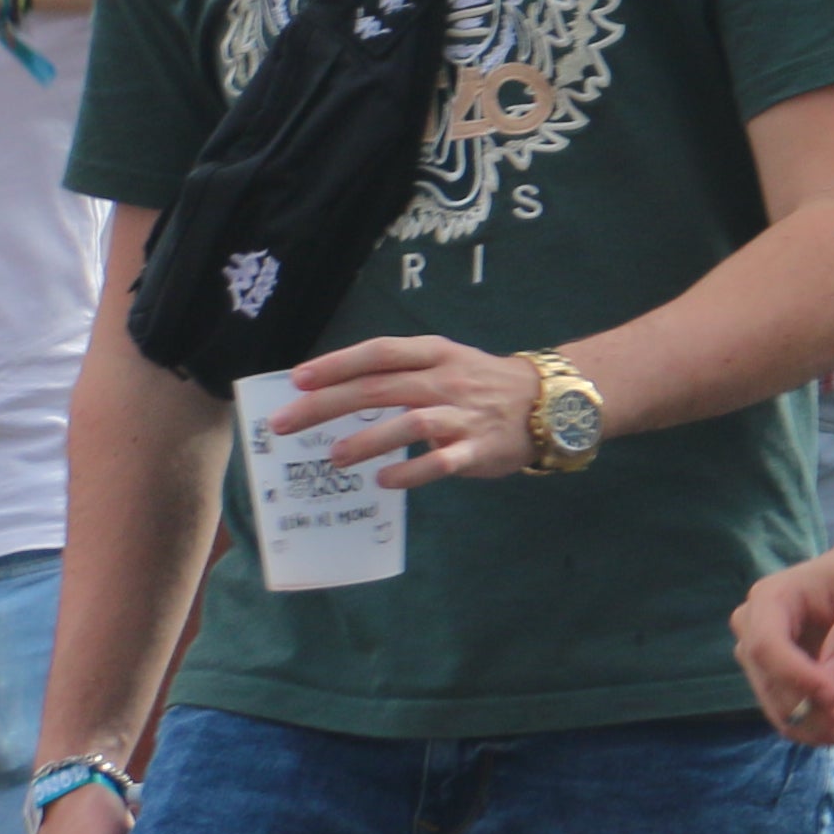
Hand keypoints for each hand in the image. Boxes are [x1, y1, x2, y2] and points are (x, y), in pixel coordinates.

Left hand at [267, 335, 545, 486]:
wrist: (549, 401)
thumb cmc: (480, 383)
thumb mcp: (445, 363)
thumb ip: (398, 375)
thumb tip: (331, 395)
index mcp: (435, 354)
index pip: (381, 352)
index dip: (338, 364)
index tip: (297, 379)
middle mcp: (446, 380)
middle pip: (381, 387)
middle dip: (328, 404)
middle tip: (285, 424)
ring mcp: (463, 415)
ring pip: (411, 422)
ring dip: (368, 439)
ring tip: (333, 457)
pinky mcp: (478, 449)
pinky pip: (442, 462)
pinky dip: (411, 472)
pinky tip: (385, 480)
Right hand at [733, 550, 833, 749]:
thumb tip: (830, 691)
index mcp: (769, 599)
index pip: (768, 647)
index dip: (796, 677)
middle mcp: (753, 630)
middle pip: (773, 686)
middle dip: (816, 715)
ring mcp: (762, 660)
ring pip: (783, 710)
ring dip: (826, 728)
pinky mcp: (779, 680)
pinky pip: (797, 713)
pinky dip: (830, 725)